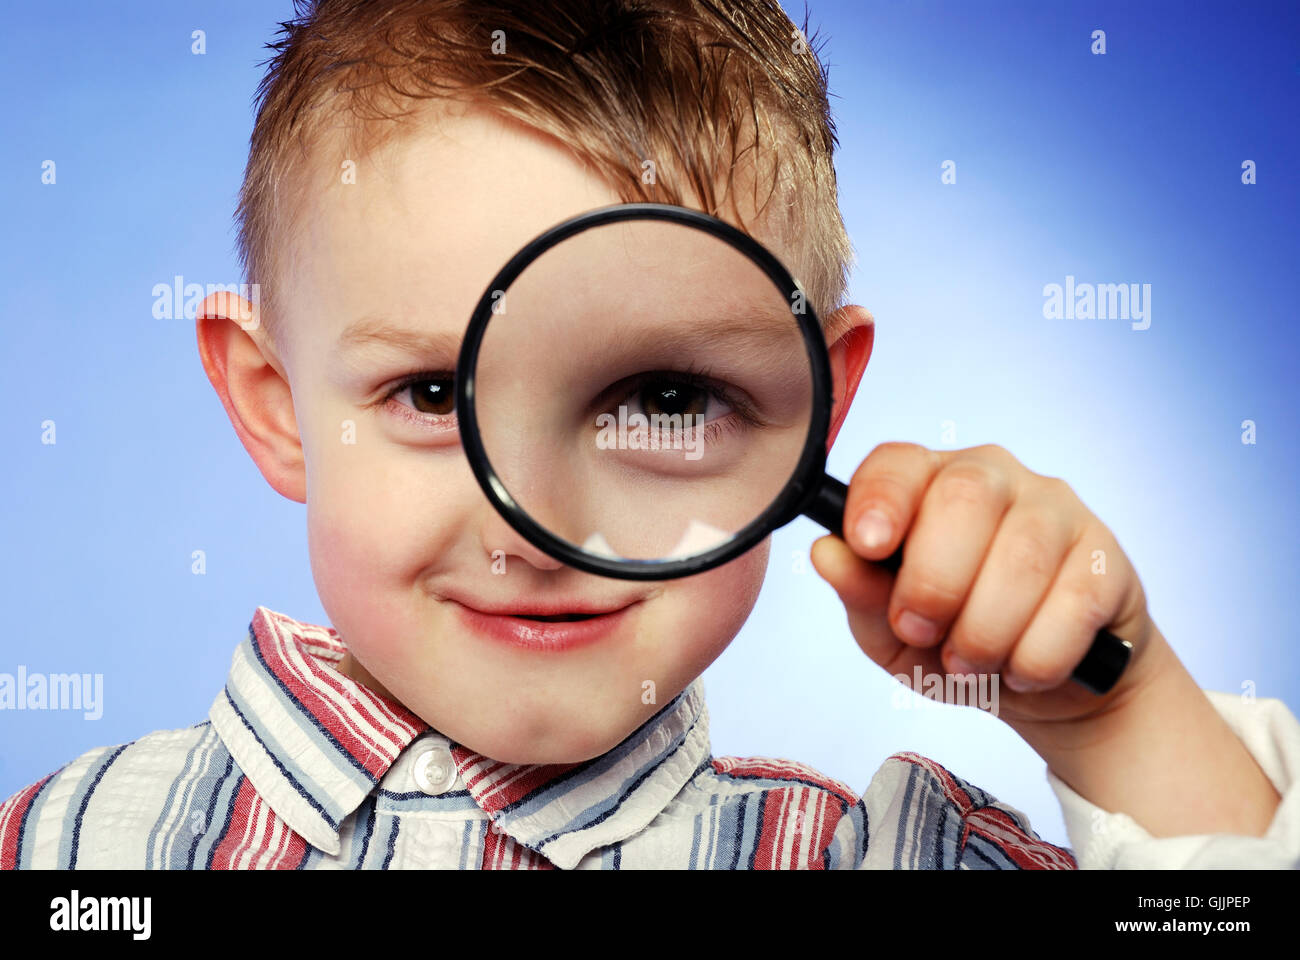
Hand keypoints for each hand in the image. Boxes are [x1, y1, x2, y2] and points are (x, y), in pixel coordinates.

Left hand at [810, 442, 1160, 726]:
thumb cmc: (953, 640)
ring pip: (1021, 555)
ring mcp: (1057, 510)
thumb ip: (860, 593)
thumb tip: (826, 554)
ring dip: (984, 630)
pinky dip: (1037, 654)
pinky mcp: (1107, 556)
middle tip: (921, 630)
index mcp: (927, 482)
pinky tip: (1024, 670)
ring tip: (969, 663)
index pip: (899, 462)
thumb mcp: (890, 632)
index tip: (869, 545)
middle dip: (934, 581)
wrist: (1045, 686)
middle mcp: (994, 477)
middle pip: (964, 497)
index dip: (881, 498)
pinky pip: (1074, 601)